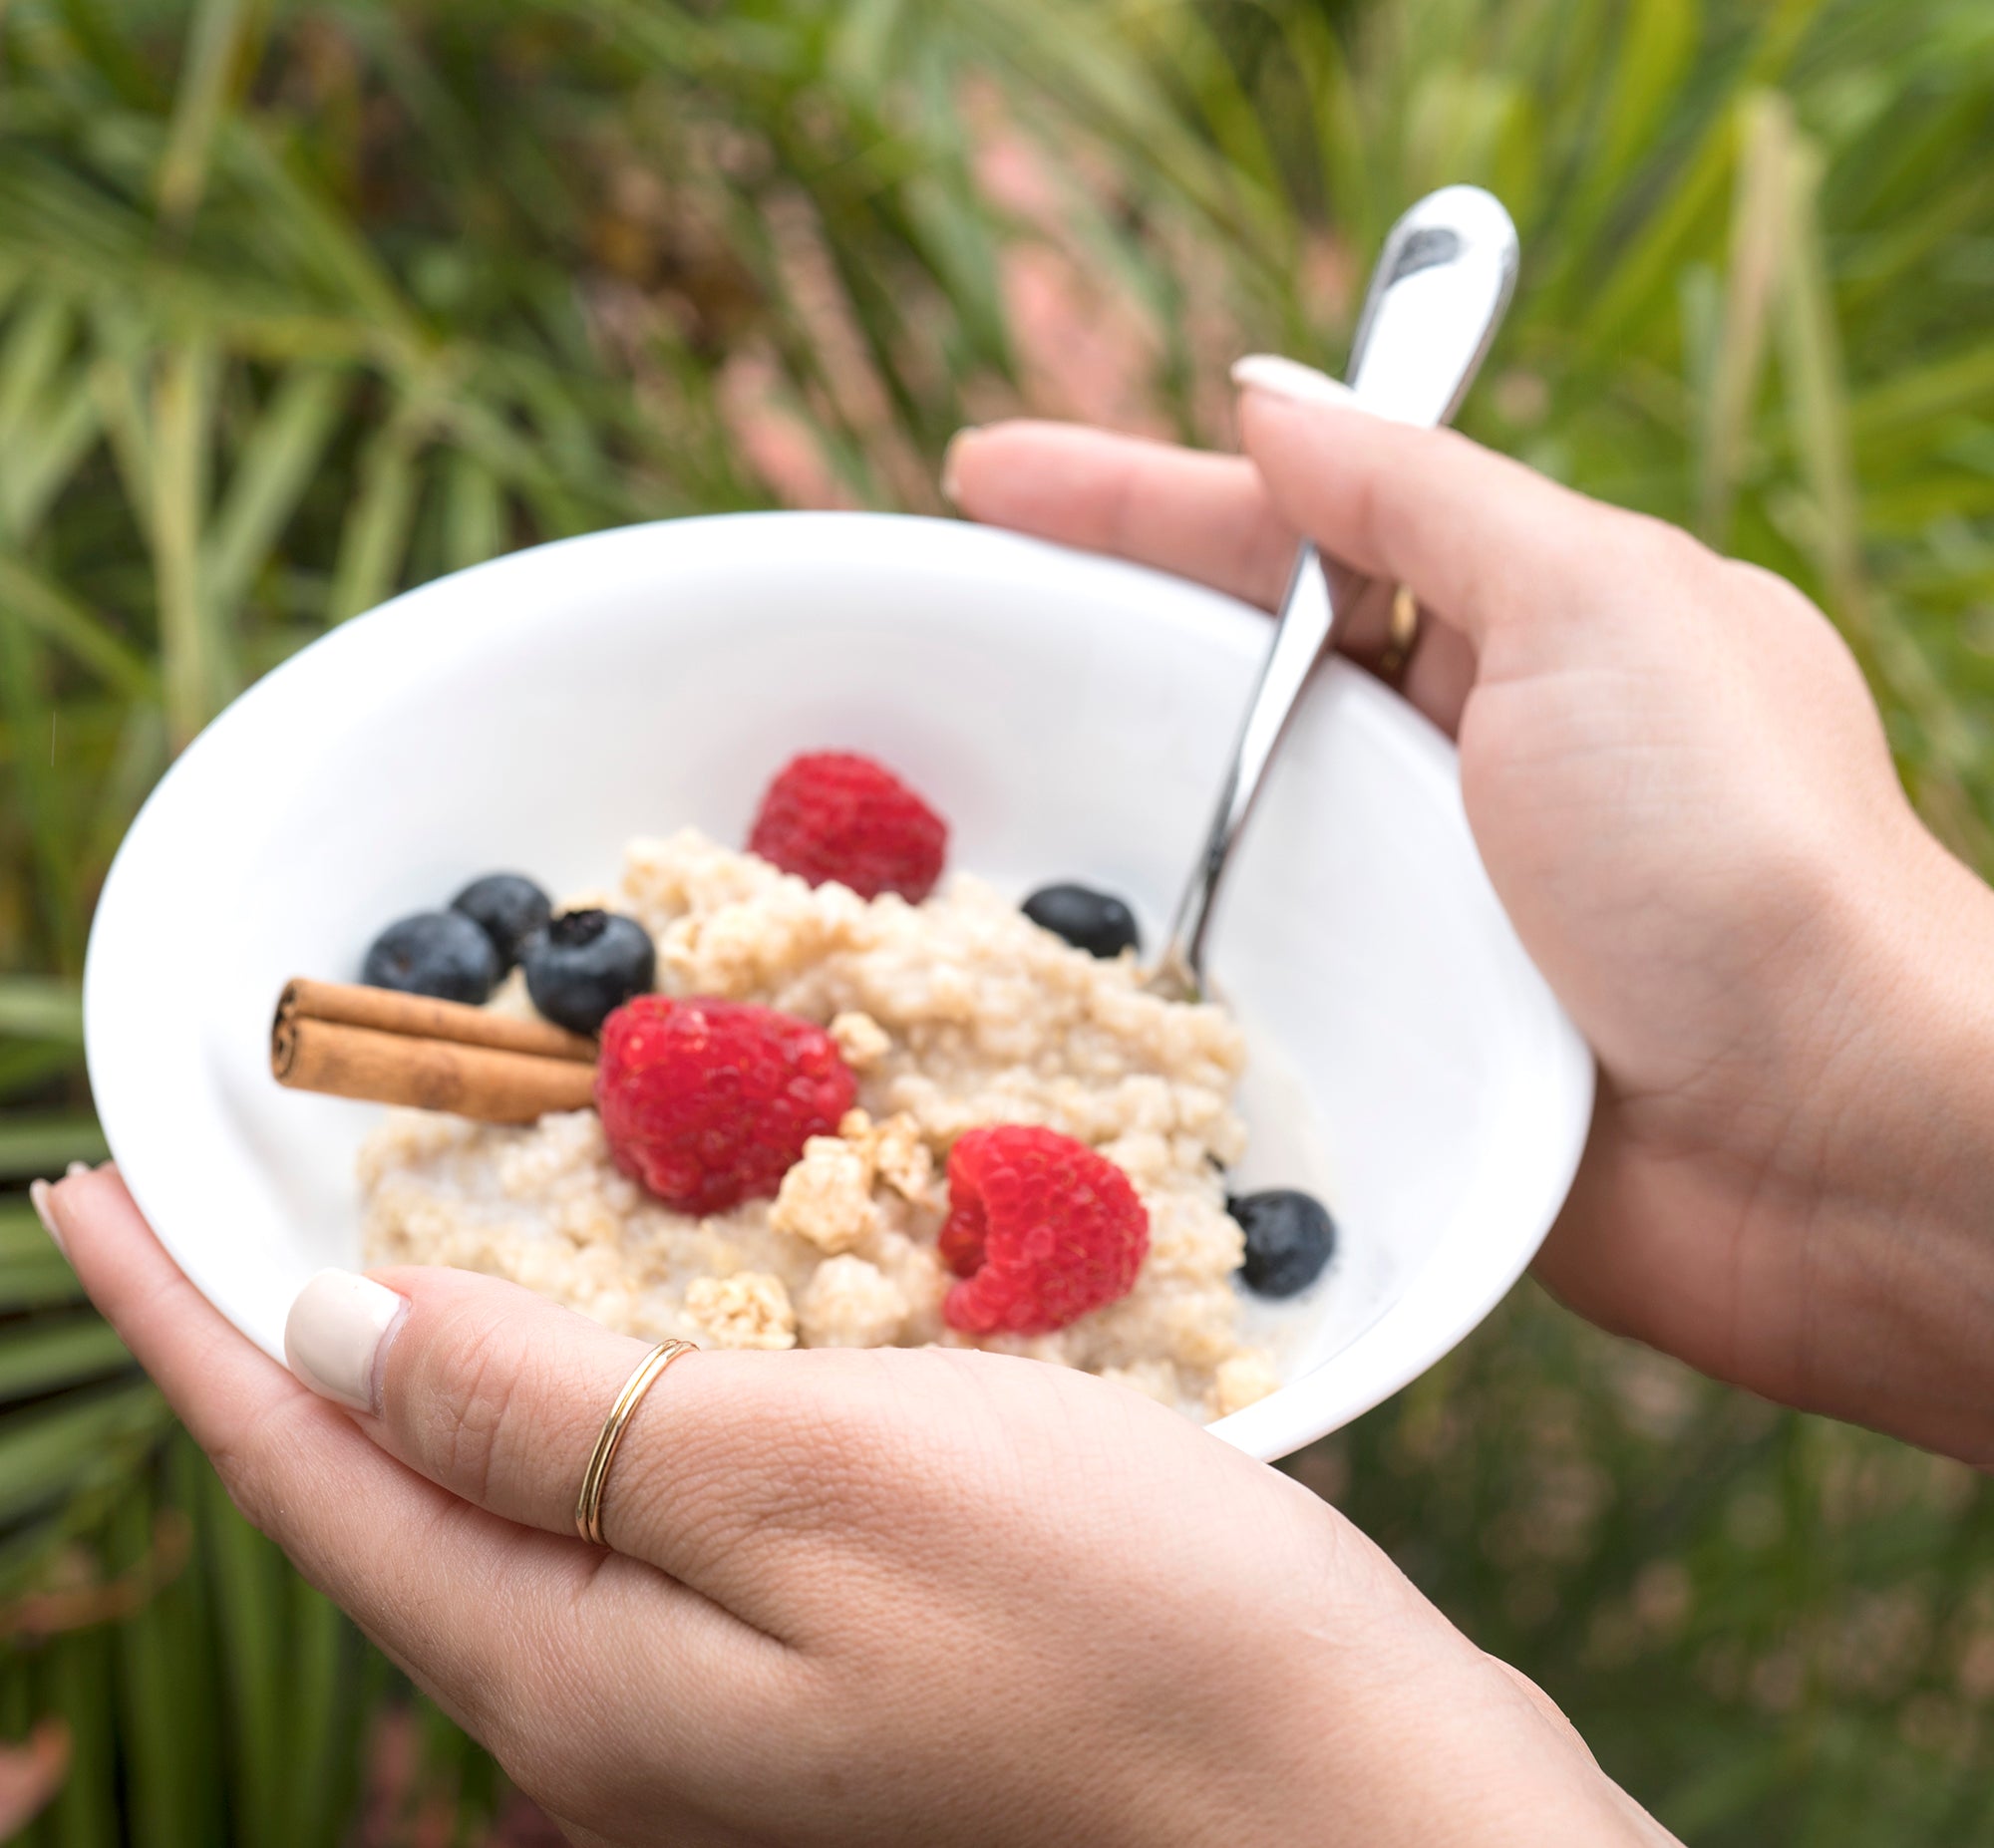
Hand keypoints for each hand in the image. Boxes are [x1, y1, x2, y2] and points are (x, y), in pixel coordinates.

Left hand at [41, 1168, 1672, 1846]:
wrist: (1353, 1796)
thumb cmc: (1118, 1623)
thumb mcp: (819, 1474)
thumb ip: (565, 1416)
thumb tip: (346, 1338)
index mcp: (586, 1672)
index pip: (315, 1470)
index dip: (186, 1324)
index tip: (83, 1193)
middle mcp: (621, 1715)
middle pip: (395, 1501)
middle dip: (288, 1346)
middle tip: (224, 1202)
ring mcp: (730, 1708)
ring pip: (522, 1505)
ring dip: (443, 1360)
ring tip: (389, 1243)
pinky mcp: (834, 1665)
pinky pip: (652, 1512)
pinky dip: (596, 1395)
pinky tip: (624, 1329)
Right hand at [945, 373, 1993, 1466]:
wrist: (1829, 1149)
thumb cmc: (1731, 853)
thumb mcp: (1592, 607)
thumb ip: (1418, 498)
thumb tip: (1264, 396)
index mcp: (1506, 630)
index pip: (1275, 533)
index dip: (1121, 497)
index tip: (977, 475)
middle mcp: (1446, 765)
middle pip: (1221, 682)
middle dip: (1077, 651)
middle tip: (914, 643)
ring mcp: (1407, 911)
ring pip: (1210, 838)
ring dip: (1088, 820)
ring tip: (921, 814)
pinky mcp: (1384, 1043)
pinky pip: (1232, 987)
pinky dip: (1142, 972)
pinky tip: (1035, 972)